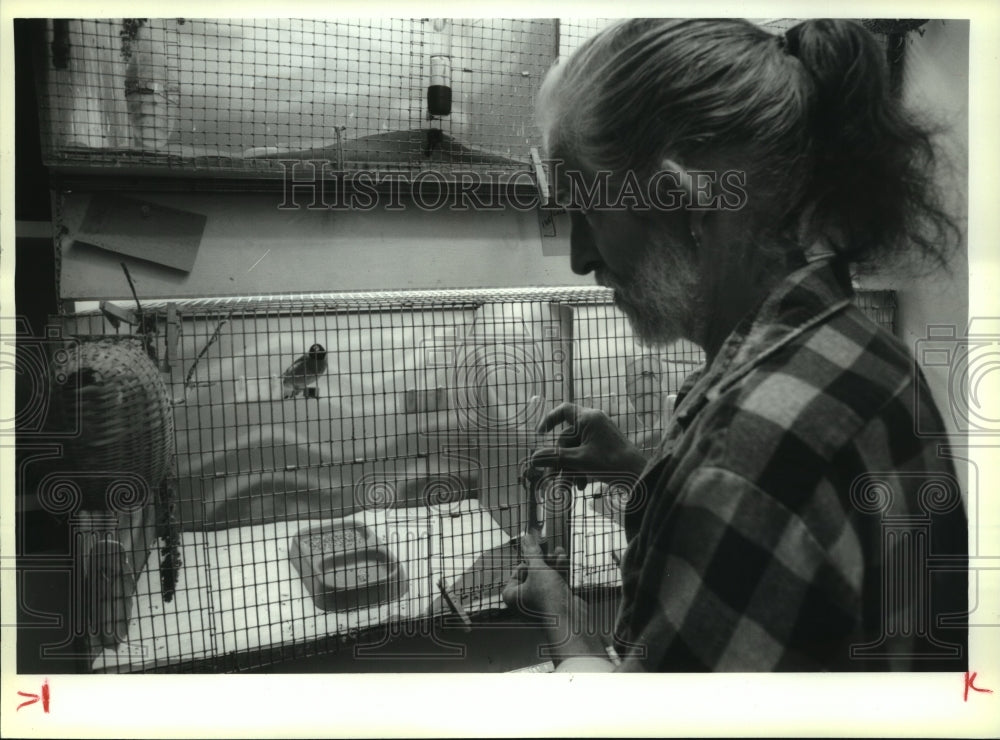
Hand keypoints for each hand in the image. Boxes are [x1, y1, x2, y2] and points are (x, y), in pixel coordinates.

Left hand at [502, 531, 570, 618]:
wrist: (569, 619)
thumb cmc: (547, 598)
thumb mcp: (538, 568)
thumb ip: (532, 552)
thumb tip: (526, 538)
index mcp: (512, 595)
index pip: (517, 571)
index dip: (528, 560)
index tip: (535, 549)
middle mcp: (524, 601)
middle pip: (533, 573)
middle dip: (543, 560)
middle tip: (548, 549)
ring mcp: (540, 602)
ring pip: (545, 577)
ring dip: (553, 563)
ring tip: (559, 552)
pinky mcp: (554, 602)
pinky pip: (555, 583)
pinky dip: (559, 572)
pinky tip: (563, 559)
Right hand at [531, 402, 646, 489]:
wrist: (639, 476)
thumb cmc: (612, 463)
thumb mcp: (579, 461)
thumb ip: (555, 458)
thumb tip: (533, 458)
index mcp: (589, 418)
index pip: (564, 410)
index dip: (550, 420)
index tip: (540, 434)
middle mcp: (594, 423)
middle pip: (567, 439)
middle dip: (560, 461)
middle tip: (551, 478)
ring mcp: (600, 436)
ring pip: (575, 451)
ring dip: (569, 469)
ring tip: (567, 488)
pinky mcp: (604, 448)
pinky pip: (585, 455)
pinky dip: (581, 469)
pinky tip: (581, 485)